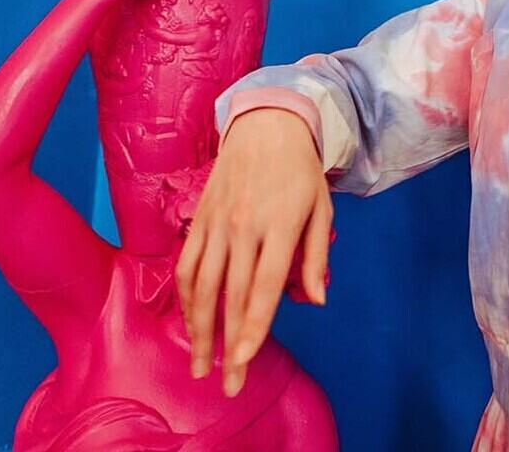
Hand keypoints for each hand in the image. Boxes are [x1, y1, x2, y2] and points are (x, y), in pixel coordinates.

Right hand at [174, 106, 332, 397]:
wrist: (266, 125)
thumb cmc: (300, 171)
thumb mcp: (322, 208)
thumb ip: (316, 257)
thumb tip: (316, 301)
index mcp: (281, 225)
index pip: (265, 287)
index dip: (253, 327)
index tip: (244, 361)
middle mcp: (245, 226)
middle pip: (233, 295)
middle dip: (228, 343)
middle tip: (226, 382)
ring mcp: (218, 222)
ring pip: (203, 285)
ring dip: (199, 329)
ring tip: (201, 364)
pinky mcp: (199, 218)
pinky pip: (187, 265)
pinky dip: (187, 297)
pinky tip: (191, 321)